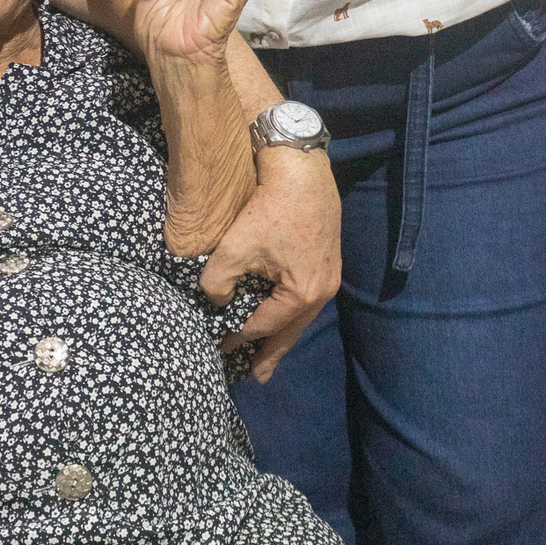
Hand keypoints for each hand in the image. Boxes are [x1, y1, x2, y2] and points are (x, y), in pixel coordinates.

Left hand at [203, 146, 341, 381]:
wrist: (301, 168)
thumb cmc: (269, 207)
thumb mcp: (234, 246)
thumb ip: (218, 282)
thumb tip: (216, 299)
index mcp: (302, 295)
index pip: (263, 327)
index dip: (239, 338)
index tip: (220, 348)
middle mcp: (322, 292)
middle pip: (290, 331)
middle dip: (271, 353)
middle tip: (258, 377)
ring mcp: (329, 276)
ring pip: (300, 315)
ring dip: (281, 331)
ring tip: (268, 351)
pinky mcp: (327, 259)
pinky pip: (305, 297)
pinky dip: (289, 310)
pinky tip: (280, 311)